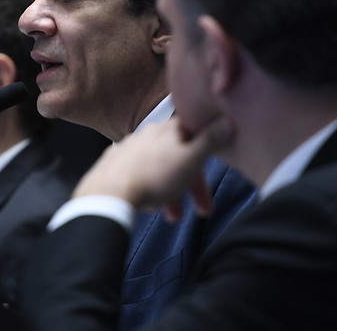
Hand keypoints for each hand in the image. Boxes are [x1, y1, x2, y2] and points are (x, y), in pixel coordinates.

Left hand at [72, 115, 234, 220]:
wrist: (109, 193)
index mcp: (169, 129)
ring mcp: (129, 148)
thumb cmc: (155, 177)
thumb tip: (227, 120)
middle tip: (201, 212)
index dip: (209, 157)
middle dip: (191, 186)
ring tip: (170, 216)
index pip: (196, 135)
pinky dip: (150, 189)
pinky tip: (149, 204)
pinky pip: (139, 175)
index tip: (214, 175)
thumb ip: (210, 140)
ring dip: (170, 193)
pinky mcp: (114, 164)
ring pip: (159, 169)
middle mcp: (148, 134)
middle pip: (178, 157)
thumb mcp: (191, 159)